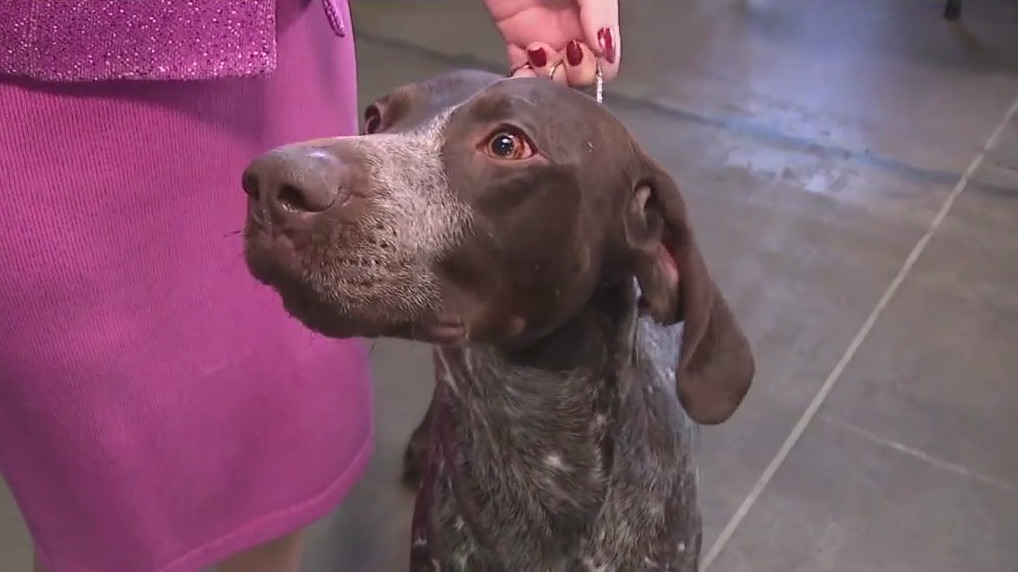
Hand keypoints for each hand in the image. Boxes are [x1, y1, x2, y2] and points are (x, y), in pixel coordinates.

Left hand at [484, 0, 619, 86]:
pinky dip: (522, 79)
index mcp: (596, 16)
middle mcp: (573, 29)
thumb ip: (601, 11)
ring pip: (552, 77)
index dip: (598, 65)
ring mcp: (544, 35)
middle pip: (580, 74)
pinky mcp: (515, 38)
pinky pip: (522, 70)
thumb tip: (606, 50)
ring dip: (547, 79)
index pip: (606, 59)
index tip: (584, 53)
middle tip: (561, 55)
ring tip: (538, 55)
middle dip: (573, 74)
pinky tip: (523, 73)